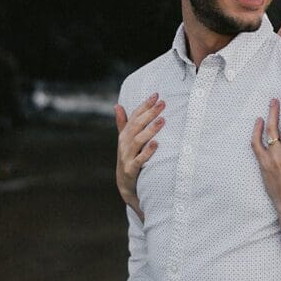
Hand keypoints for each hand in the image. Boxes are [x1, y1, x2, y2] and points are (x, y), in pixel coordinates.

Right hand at [115, 93, 164, 217]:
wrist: (125, 185)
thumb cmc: (128, 158)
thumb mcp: (124, 141)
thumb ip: (123, 123)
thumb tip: (117, 105)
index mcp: (124, 135)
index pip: (134, 117)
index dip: (145, 105)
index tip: (156, 94)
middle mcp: (124, 144)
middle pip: (137, 126)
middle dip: (150, 113)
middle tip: (163, 103)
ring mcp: (127, 157)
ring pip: (138, 141)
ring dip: (150, 130)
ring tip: (162, 120)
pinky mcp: (131, 170)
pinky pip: (139, 160)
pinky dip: (147, 152)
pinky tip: (156, 144)